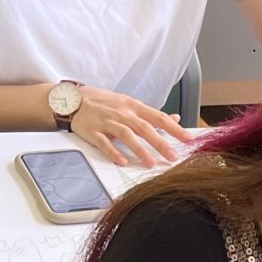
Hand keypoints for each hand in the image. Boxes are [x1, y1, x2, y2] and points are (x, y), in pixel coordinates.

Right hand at [71, 88, 191, 166]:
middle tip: (173, 157)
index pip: (158, 117)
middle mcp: (122, 113)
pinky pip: (104, 142)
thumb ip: (151, 114)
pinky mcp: (92, 130)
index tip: (188, 139)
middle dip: (160, 143)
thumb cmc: (103, 103)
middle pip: (144, 127)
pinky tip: (122, 161)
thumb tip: (174, 119)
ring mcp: (107, 121)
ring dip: (139, 149)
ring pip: (126, 134)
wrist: (72, 98)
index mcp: (133, 106)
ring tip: (150, 163)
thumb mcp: (129, 104)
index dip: (174, 128)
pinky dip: (113, 152)